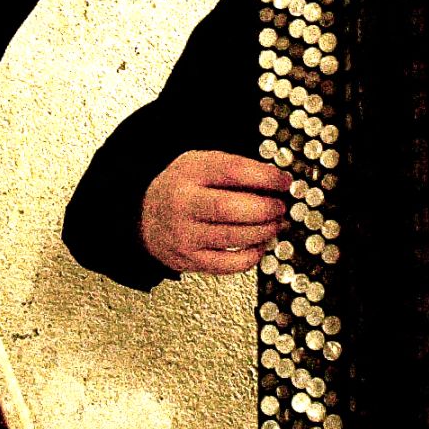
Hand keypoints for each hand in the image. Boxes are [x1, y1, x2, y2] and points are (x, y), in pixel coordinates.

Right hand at [140, 149, 292, 274]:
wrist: (145, 218)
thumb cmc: (180, 189)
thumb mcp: (199, 164)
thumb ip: (233, 167)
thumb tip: (276, 181)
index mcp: (189, 173)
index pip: (233, 172)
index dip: (266, 177)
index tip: (284, 182)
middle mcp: (184, 204)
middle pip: (232, 208)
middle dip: (266, 208)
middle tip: (280, 207)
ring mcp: (186, 235)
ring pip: (235, 237)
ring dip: (264, 231)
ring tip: (274, 224)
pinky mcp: (191, 260)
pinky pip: (230, 264)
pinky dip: (252, 255)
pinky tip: (258, 244)